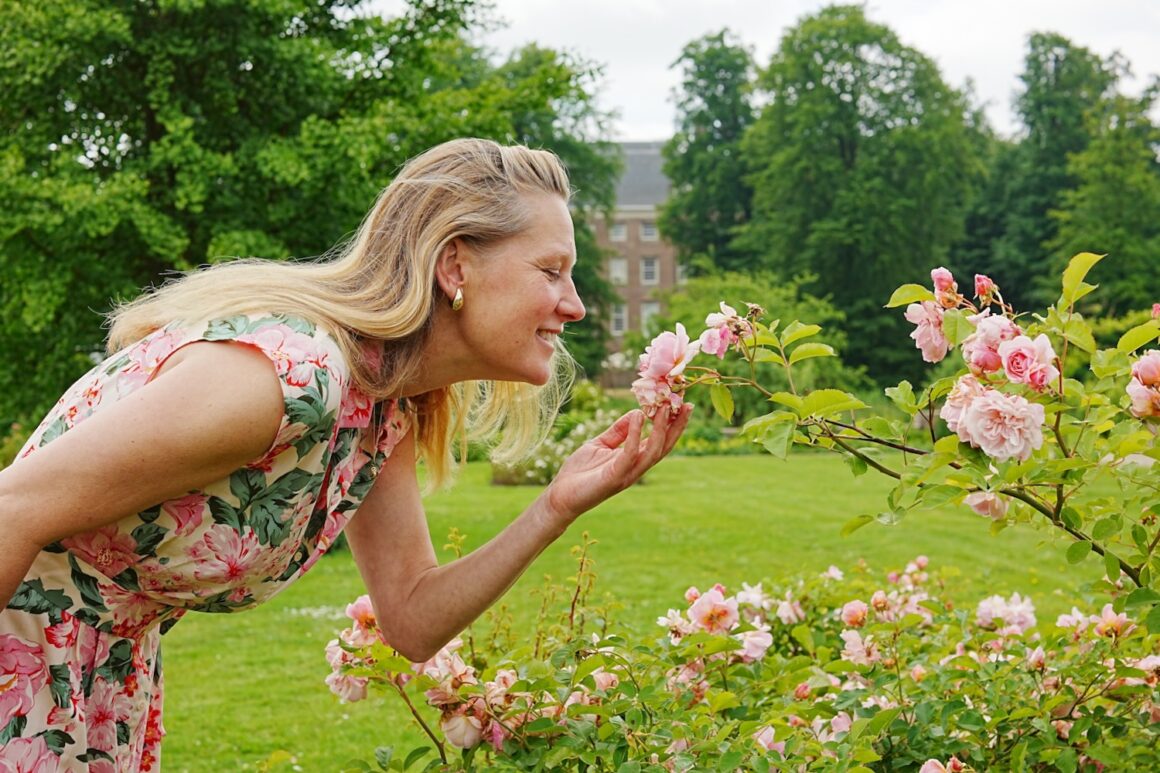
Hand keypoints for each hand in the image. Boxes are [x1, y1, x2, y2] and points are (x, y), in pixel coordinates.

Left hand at [541, 404, 692, 523]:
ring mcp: (627, 474)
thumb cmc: (579, 472)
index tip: (681, 403)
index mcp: (634, 459)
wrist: (560, 495)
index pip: (660, 440)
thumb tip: (636, 412)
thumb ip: (618, 431)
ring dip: (661, 429)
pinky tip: (637, 417)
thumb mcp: (600, 444)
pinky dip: (634, 435)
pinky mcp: (614, 477)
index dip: (673, 424)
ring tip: (665, 407)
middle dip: (677, 426)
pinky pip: (629, 454)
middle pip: (664, 446)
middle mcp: (635, 467)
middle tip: (687, 405)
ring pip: (653, 451)